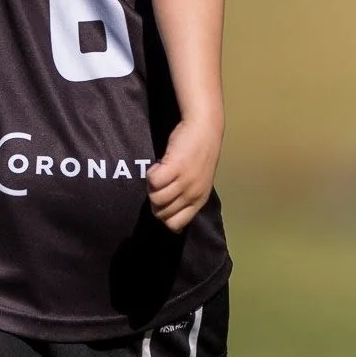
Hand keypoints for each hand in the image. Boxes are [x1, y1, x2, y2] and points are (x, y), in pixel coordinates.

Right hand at [147, 117, 222, 232]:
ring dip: (151, 187)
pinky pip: (153, 181)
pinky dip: (151, 173)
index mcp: (199, 200)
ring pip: (156, 198)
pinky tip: (158, 165)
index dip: (163, 215)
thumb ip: (187, 201)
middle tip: (161, 183)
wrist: (204, 129)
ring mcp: (185, 181)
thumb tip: (174, 228)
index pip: (175, 224)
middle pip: (161, 213)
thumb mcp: (198, 183)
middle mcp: (193, 193)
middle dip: (155, 200)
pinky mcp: (175, 167)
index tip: (163, 200)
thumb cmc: (199, 154)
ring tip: (160, 173)